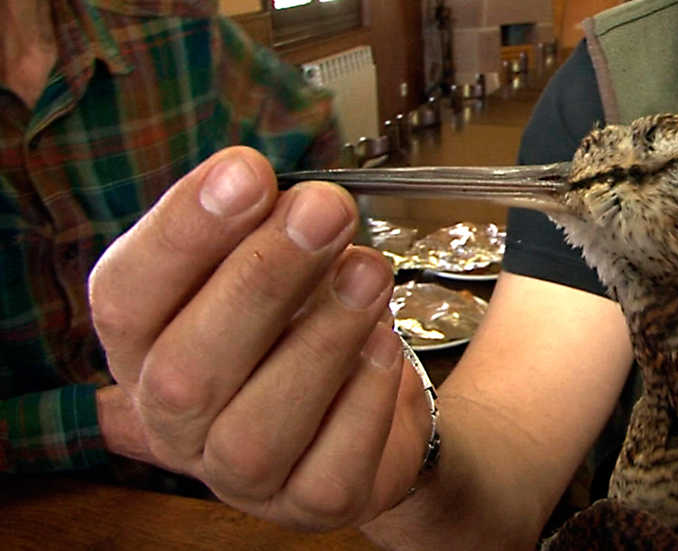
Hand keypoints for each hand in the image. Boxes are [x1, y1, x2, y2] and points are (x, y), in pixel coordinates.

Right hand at [89, 147, 429, 528]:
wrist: (362, 403)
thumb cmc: (300, 321)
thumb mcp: (274, 263)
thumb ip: (268, 231)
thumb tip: (297, 198)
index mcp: (145, 346)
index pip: (126, 297)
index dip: (182, 233)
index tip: (246, 171)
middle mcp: (174, 420)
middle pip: (187, 369)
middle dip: (261, 279)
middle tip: (323, 211)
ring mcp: (238, 476)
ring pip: (256, 429)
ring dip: (320, 340)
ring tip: (369, 273)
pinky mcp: (309, 503)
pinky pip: (331, 464)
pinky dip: (363, 397)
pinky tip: (385, 344)